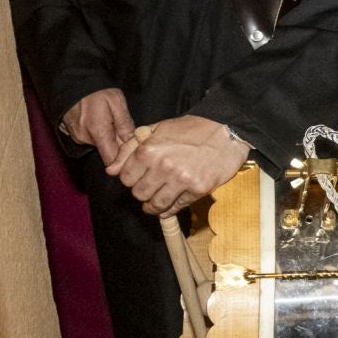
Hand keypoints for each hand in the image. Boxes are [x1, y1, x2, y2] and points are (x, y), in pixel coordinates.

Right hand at [62, 87, 136, 163]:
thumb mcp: (117, 102)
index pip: (111, 160)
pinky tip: (102, 122)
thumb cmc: (97, 91)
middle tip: (125, 131)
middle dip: (119, 146)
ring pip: (101, 146)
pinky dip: (100, 135)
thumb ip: (125, 124)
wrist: (74, 83)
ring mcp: (78, 137)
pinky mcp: (75, 135)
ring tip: (112, 122)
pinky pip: (92, 141)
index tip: (133, 155)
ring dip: (109, 139)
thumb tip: (133, 142)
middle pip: (107, 153)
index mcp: (98, 131)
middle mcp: (85, 138)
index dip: (123, 160)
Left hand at [107, 116, 249, 217]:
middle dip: (143, 192)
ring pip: (156, 204)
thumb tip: (111, 170)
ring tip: (158, 201)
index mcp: (149, 150)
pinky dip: (171, 209)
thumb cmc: (192, 128)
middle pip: (139, 193)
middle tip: (151, 188)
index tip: (139, 178)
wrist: (227, 129)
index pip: (126, 178)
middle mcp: (163, 166)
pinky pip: (176, 207)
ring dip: (154, 205)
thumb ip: (130, 148)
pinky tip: (171, 204)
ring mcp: (181, 179)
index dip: (131, 179)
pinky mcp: (198, 189)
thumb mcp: (157, 130)